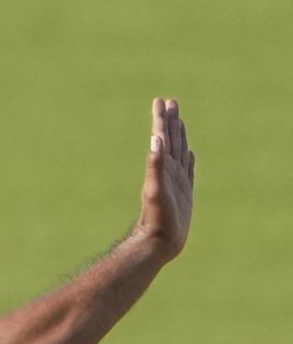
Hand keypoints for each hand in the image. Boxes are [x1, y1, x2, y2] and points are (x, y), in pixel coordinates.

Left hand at [137, 97, 194, 259]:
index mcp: (161, 167)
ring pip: (179, 152)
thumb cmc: (156, 218)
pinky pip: (188, 171)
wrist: (159, 243)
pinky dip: (188, 160)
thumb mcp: (155, 189)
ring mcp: (176, 182)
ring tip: (179, 121)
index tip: (160, 101)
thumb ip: (155, 165)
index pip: (161, 137)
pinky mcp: (184, 194)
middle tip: (170, 102)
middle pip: (171, 140)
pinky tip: (188, 154)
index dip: (161, 119)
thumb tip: (155, 139)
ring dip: (179, 136)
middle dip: (170, 121)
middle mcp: (168, 171)